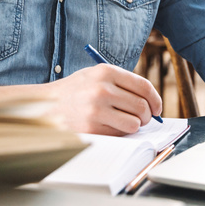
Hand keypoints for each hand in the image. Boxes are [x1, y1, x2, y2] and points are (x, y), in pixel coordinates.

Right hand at [45, 64, 162, 135]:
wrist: (47, 105)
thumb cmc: (76, 91)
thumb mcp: (95, 75)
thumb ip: (122, 83)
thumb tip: (151, 100)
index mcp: (106, 72)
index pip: (143, 86)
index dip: (155, 99)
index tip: (157, 108)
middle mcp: (102, 89)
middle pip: (142, 106)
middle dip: (147, 116)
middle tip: (144, 118)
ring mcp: (97, 109)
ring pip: (135, 123)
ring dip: (135, 125)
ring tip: (127, 122)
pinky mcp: (92, 127)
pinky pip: (120, 133)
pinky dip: (121, 132)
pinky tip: (111, 126)